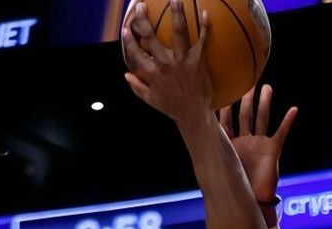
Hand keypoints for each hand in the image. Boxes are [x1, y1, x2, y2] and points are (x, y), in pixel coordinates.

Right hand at [122, 1, 212, 123]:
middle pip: (152, 37)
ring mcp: (182, 62)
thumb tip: (126, 74)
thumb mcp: (151, 100)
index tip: (125, 28)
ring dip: (176, 14)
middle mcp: (165, 65)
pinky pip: (201, 41)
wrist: (193, 115)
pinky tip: (205, 13)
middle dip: (144, 20)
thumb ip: (138, 87)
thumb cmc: (172, 107)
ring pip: (178, 33)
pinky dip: (205, 27)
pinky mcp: (197, 62)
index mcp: (152, 74)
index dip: (129, 40)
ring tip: (174, 0)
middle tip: (140, 6)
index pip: (136, 53)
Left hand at [219, 84, 297, 203]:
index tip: (221, 88)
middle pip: (245, 115)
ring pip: (262, 119)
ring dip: (265, 103)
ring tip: (267, 88)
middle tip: (247, 81)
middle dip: (246, 98)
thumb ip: (211, 149)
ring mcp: (259, 145)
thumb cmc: (235, 188)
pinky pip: (281, 133)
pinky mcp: (272, 151)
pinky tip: (293, 109)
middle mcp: (245, 141)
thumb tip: (191, 131)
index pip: (226, 120)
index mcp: (230, 144)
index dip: (224, 106)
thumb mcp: (220, 164)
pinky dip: (287, 121)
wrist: (252, 202)